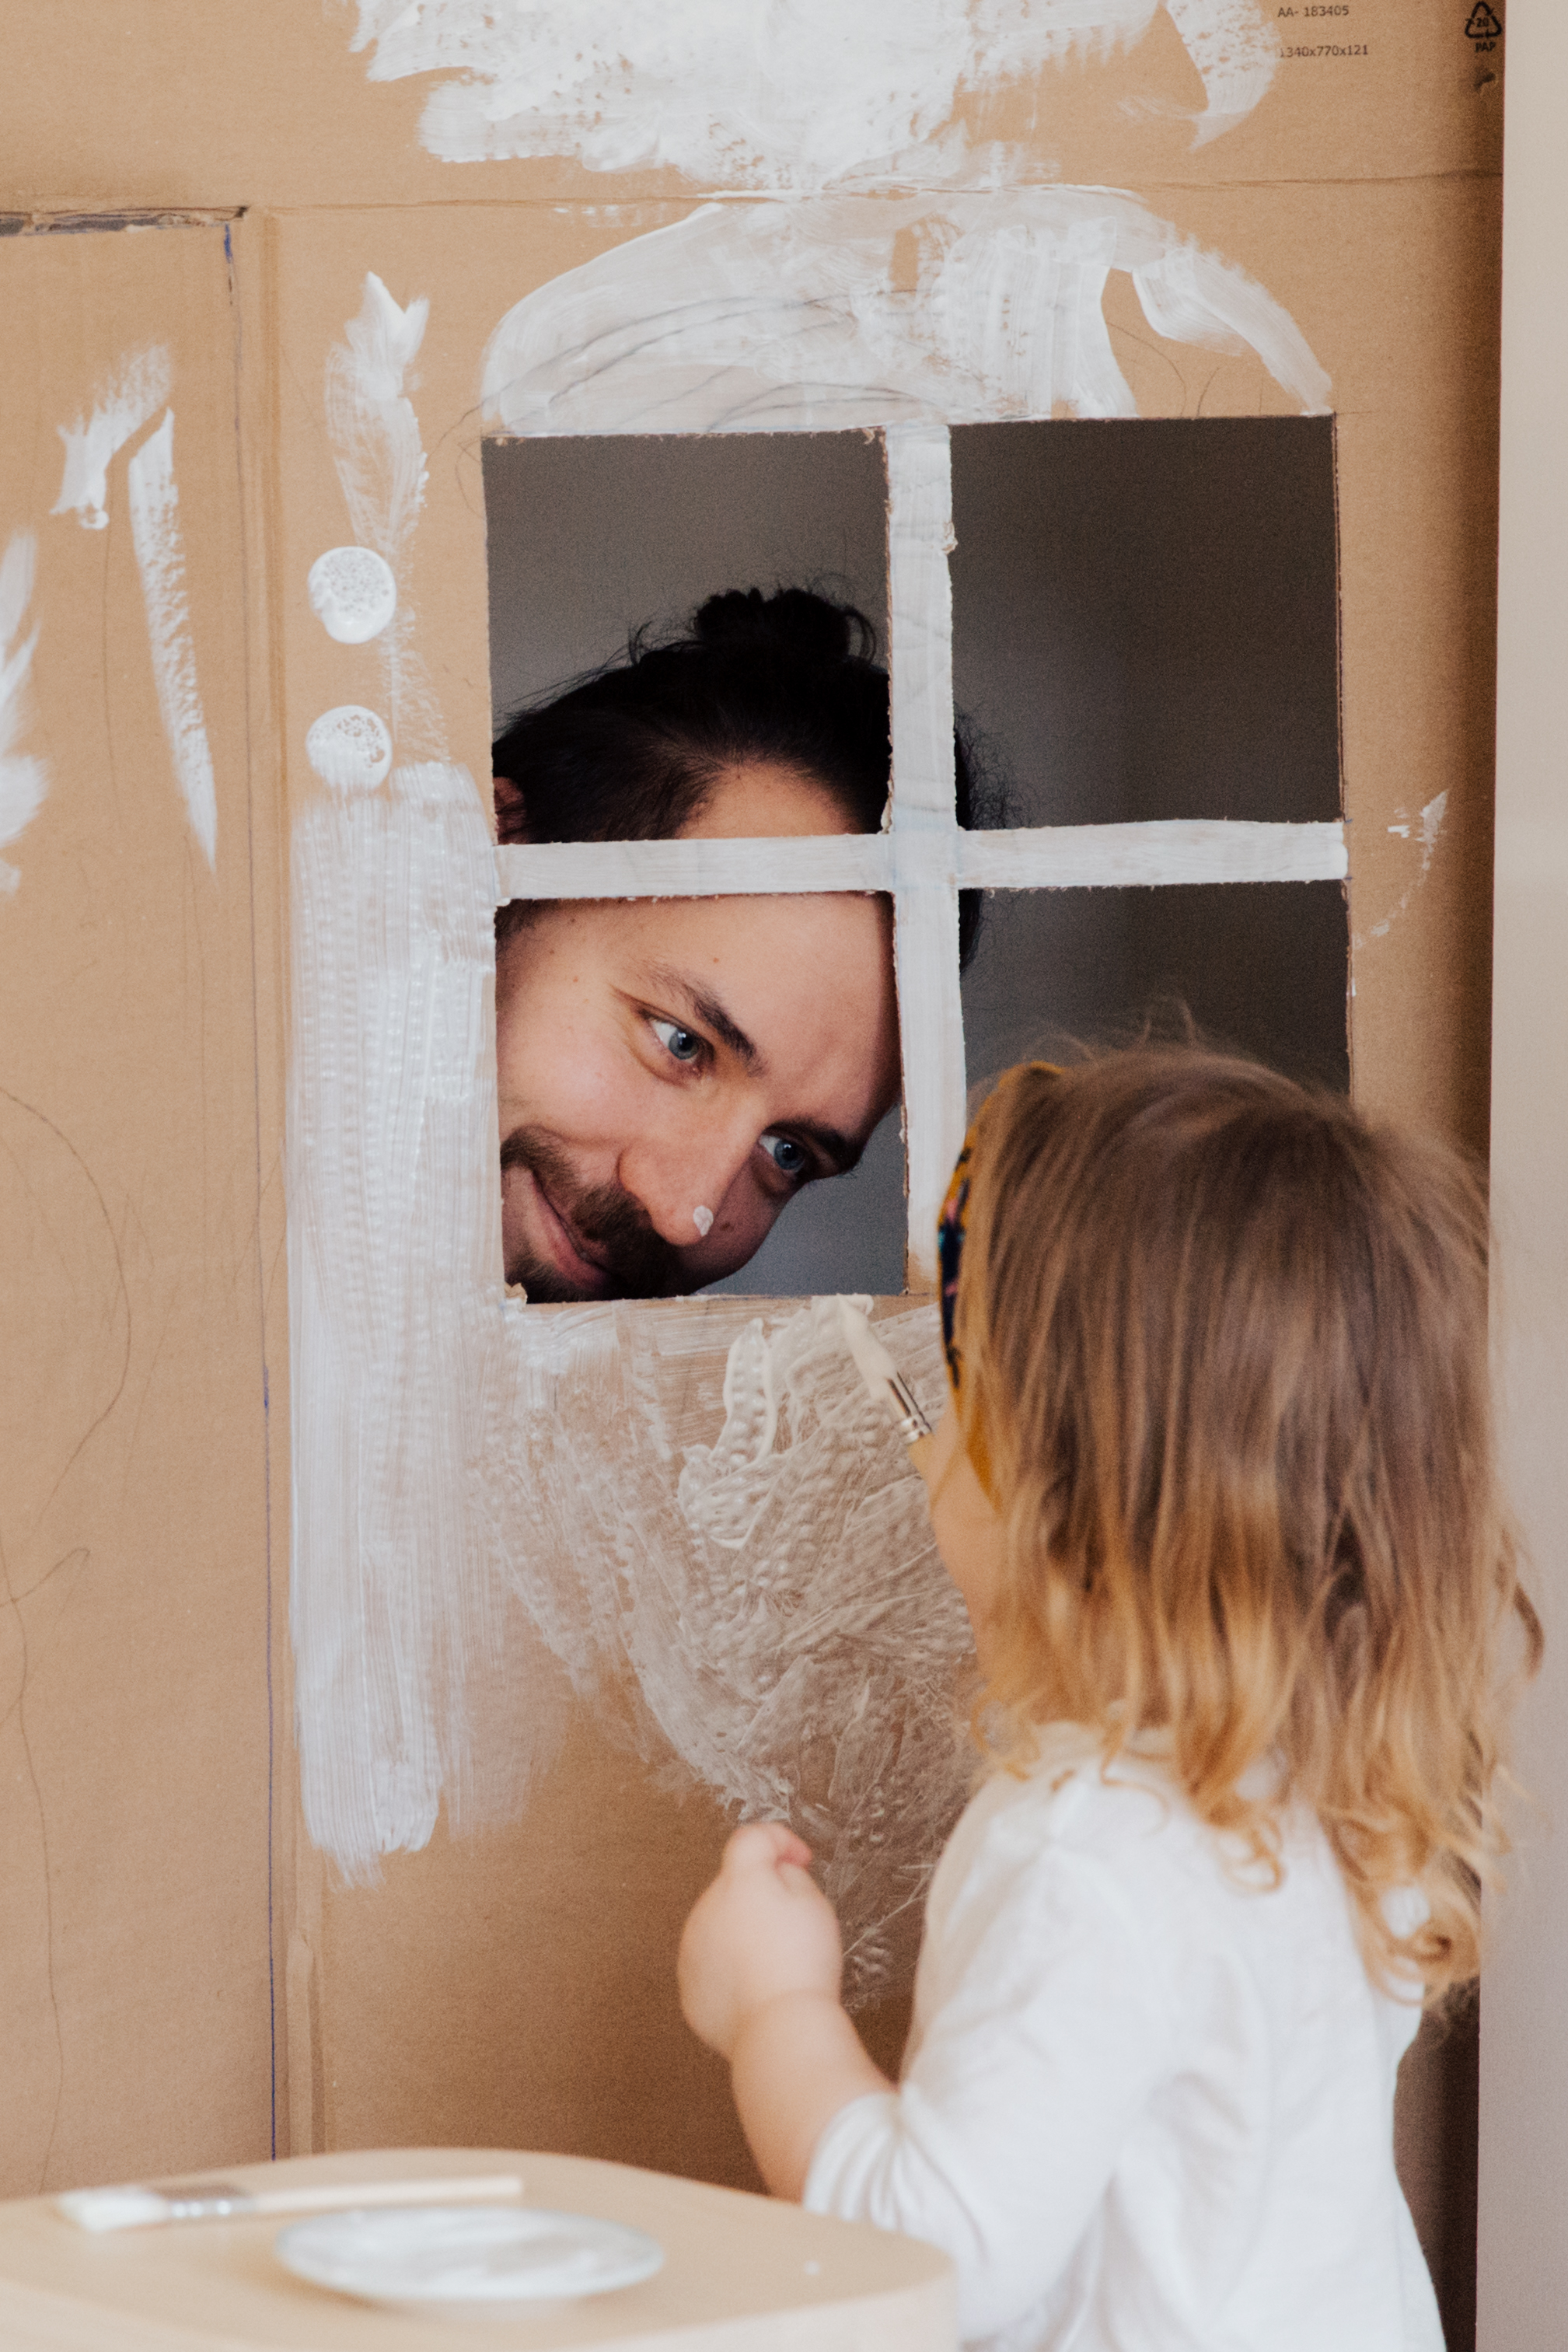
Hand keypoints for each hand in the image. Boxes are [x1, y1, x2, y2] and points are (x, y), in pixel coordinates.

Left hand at [678, 1822, 843, 2059]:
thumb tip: (776, 1873)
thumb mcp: (814, 1903)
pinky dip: (731, 1970)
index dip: (779, 1841)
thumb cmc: (802, 1966)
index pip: (750, 1839)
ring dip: (742, 1932)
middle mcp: (706, 1909)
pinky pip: (711, 1966)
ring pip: (719, 1926)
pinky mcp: (690, 1988)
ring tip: (776, 1963)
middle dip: (761, 1895)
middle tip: (794, 1922)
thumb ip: (790, 1874)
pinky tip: (758, 1987)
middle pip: (733, 1886)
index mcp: (738, 1882)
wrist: (780, 2029)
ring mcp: (692, 1950)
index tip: (799, 1859)